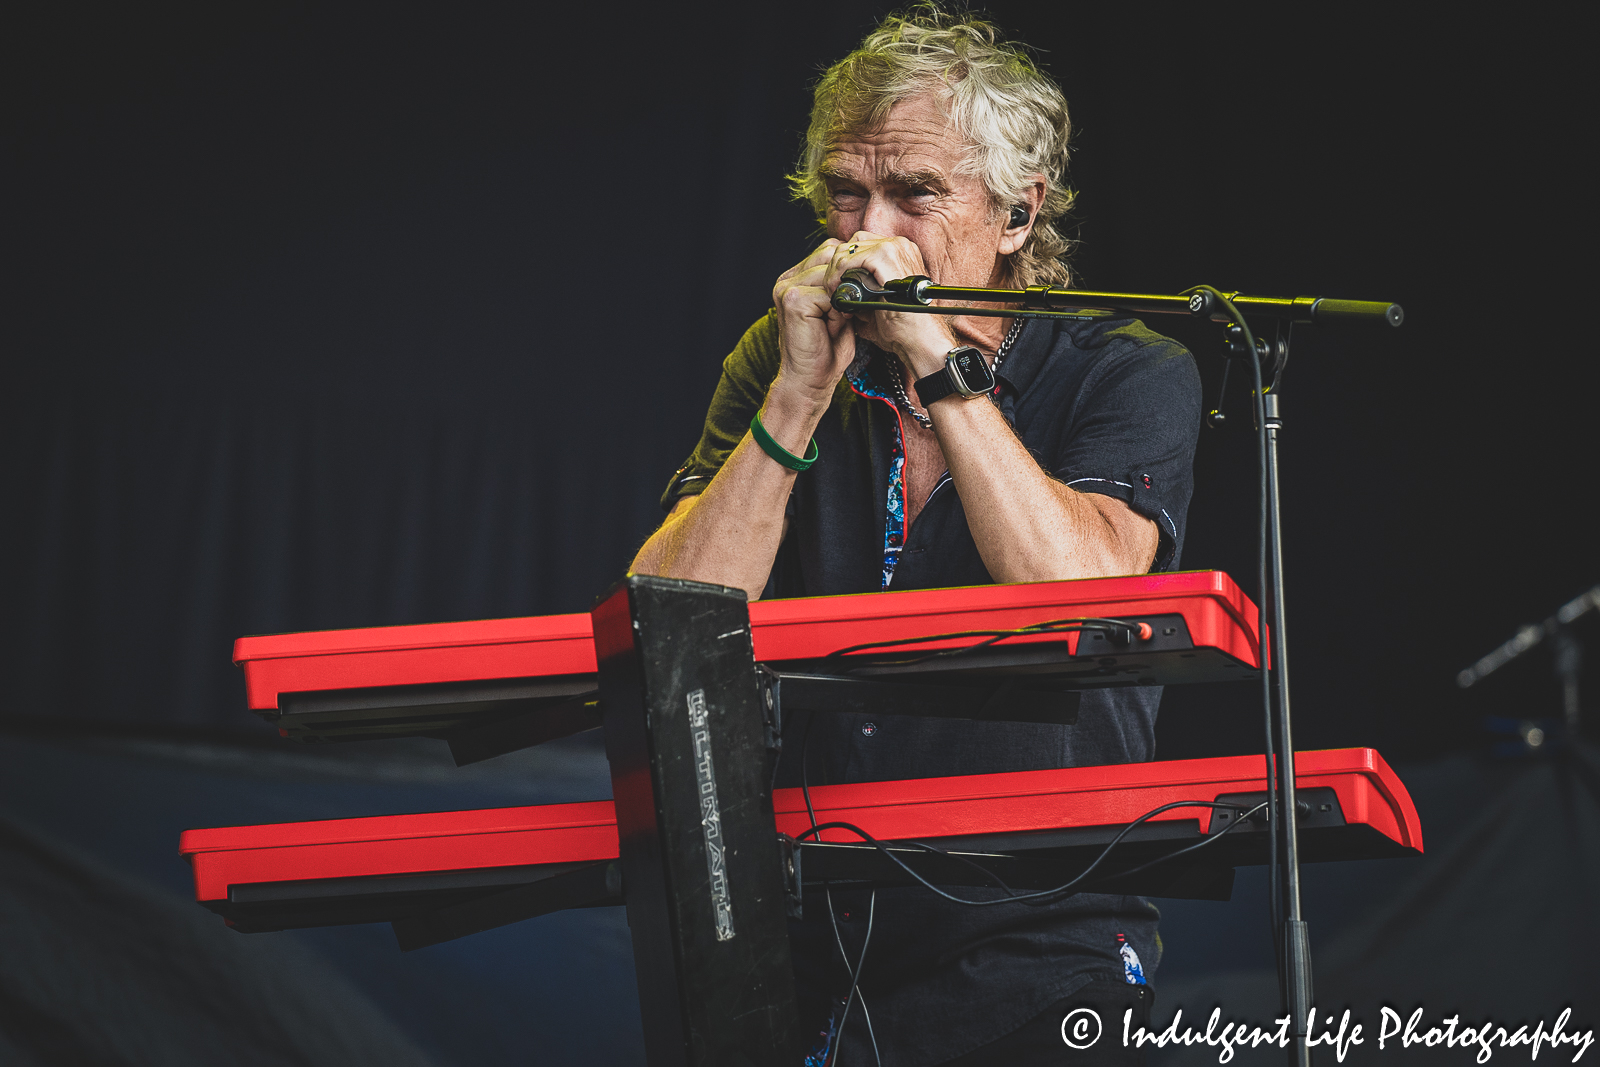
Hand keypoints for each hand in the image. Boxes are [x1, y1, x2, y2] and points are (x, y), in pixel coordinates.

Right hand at [770, 239, 859, 410]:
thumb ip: (846, 288)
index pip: (828, 251)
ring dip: (844, 293)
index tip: (863, 286)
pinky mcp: (793, 300)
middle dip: (849, 277)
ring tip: (844, 316)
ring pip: (830, 272)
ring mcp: (787, 289)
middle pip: (829, 253)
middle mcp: (787, 280)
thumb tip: (865, 269)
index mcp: (795, 279)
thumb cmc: (826, 351)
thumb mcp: (840, 312)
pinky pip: (828, 292)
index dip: (850, 266)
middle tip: (856, 304)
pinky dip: (839, 307)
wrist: (809, 381)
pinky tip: (838, 322)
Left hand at [824, 231, 955, 377]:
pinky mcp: (887, 256)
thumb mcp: (879, 303)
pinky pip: (851, 258)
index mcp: (900, 254)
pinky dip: (838, 273)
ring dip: (834, 269)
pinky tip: (837, 289)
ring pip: (849, 248)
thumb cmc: (904, 327)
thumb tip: (840, 289)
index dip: (844, 264)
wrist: (919, 339)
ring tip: (832, 291)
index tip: (835, 286)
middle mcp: (900, 246)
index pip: (861, 245)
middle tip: (830, 289)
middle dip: (837, 265)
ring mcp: (895, 248)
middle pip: (854, 243)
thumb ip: (861, 290)